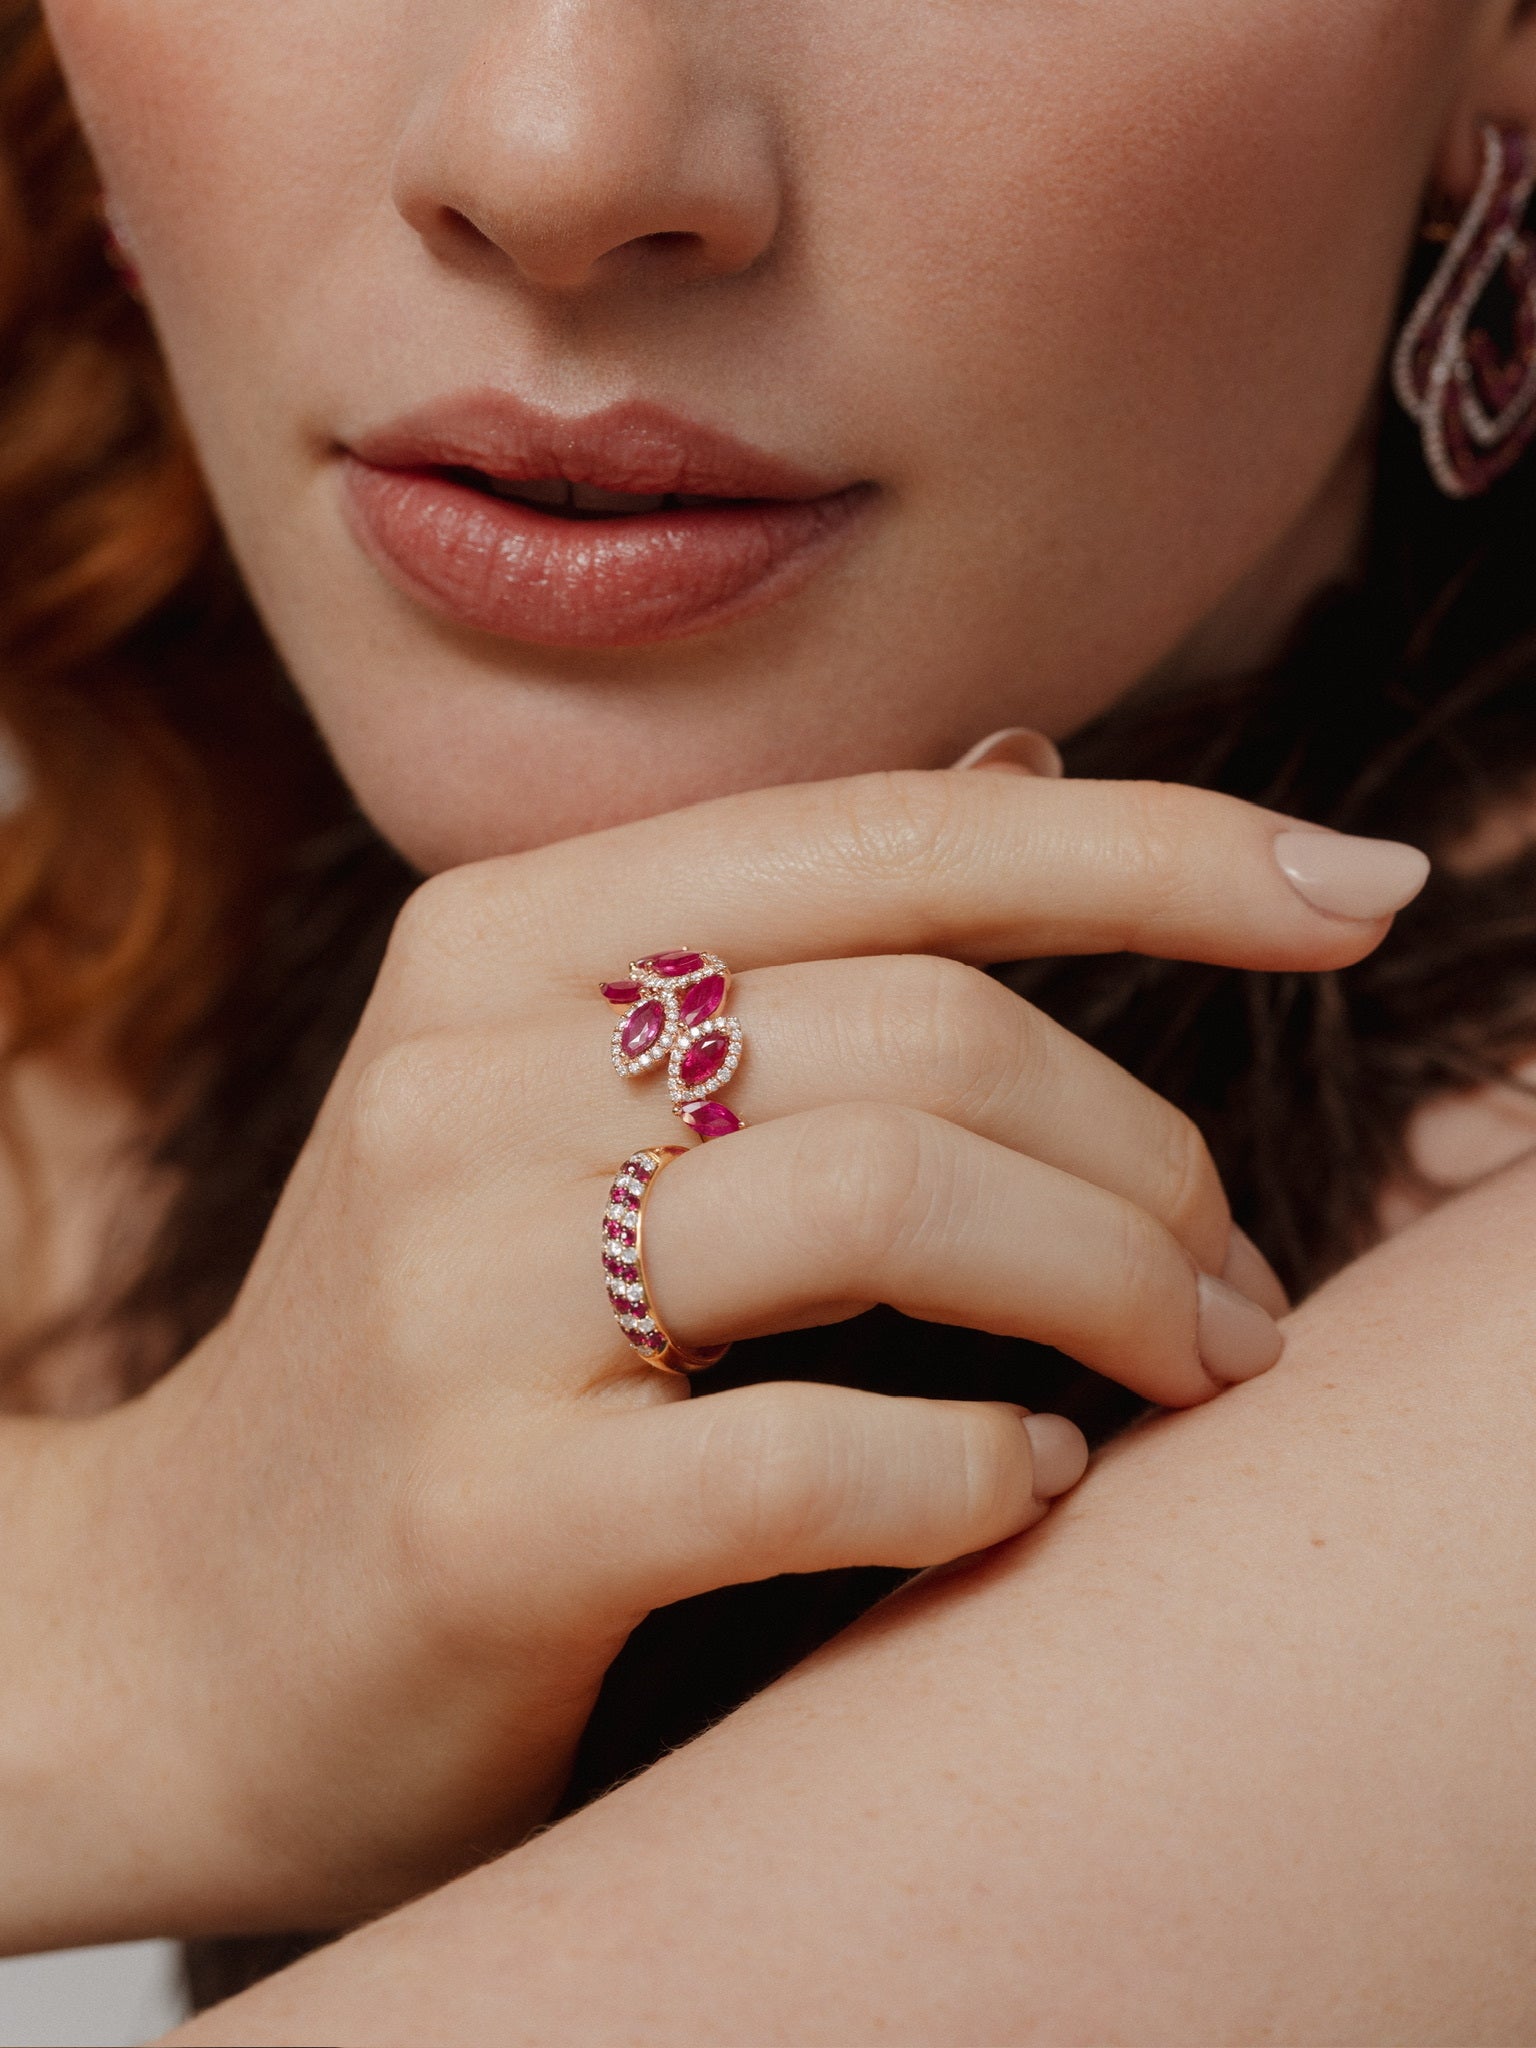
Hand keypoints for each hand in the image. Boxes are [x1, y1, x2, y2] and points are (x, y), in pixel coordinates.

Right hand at [20, 768, 1422, 1946]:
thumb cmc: (443, 1353)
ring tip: (1192, 1371)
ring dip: (1118, 1295)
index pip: (893, 838)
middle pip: (931, 1033)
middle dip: (1154, 1160)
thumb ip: (784, 937)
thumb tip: (1020, 765)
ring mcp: (457, 1288)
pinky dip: (978, 1476)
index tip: (1352, 885)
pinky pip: (817, 1457)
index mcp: (505, 938)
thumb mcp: (564, 1099)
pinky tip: (1020, 1492)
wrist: (185, 1629)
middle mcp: (468, 1074)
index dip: (1158, 847)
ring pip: (895, 1204)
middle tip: (1241, 1289)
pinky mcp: (480, 1512)